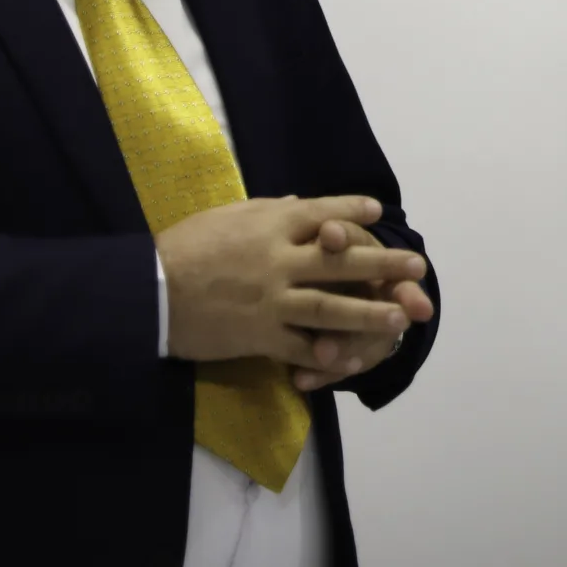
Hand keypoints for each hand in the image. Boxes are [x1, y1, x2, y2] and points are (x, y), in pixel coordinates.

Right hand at [156, 196, 427, 368]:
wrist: (150, 291)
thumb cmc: (184, 247)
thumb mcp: (226, 217)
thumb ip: (266, 212)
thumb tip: (298, 204)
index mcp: (270, 223)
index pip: (321, 212)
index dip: (351, 212)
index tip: (377, 213)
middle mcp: (279, 259)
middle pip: (341, 260)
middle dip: (383, 264)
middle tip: (417, 266)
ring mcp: (272, 299)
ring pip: (331, 306)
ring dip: (369, 313)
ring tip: (401, 317)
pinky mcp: (260, 335)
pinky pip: (302, 347)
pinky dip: (328, 355)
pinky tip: (352, 362)